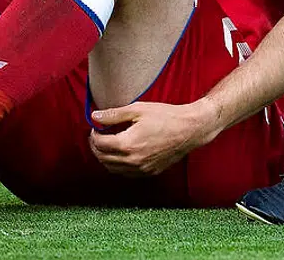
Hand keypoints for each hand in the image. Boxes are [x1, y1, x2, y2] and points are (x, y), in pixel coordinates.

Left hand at [88, 101, 217, 175]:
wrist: (190, 129)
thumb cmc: (165, 116)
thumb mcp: (137, 109)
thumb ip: (113, 114)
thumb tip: (94, 116)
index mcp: (128, 144)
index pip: (100, 144)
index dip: (94, 135)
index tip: (96, 127)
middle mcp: (133, 161)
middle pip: (103, 158)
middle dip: (96, 147)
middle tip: (97, 136)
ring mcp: (142, 169)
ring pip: (113, 169)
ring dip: (105, 158)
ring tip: (107, 145)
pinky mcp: (150, 172)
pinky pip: (127, 173)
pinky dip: (118, 166)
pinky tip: (121, 154)